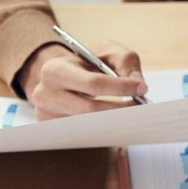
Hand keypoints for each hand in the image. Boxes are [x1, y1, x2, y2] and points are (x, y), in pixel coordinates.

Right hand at [21, 40, 146, 118]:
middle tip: (142, 107)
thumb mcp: (107, 53)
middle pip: (91, 110)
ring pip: (89, 126)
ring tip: (131, 115)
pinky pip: (84, 135)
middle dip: (121, 109)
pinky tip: (116, 123)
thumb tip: (140, 84)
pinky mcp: (53, 130)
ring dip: (115, 122)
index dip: (121, 87)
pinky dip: (104, 130)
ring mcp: (47, 115)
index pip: (93, 83)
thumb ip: (126, 62)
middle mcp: (45, 93)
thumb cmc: (88, 64)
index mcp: (55, 70)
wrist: (65, 77)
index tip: (142, 89)